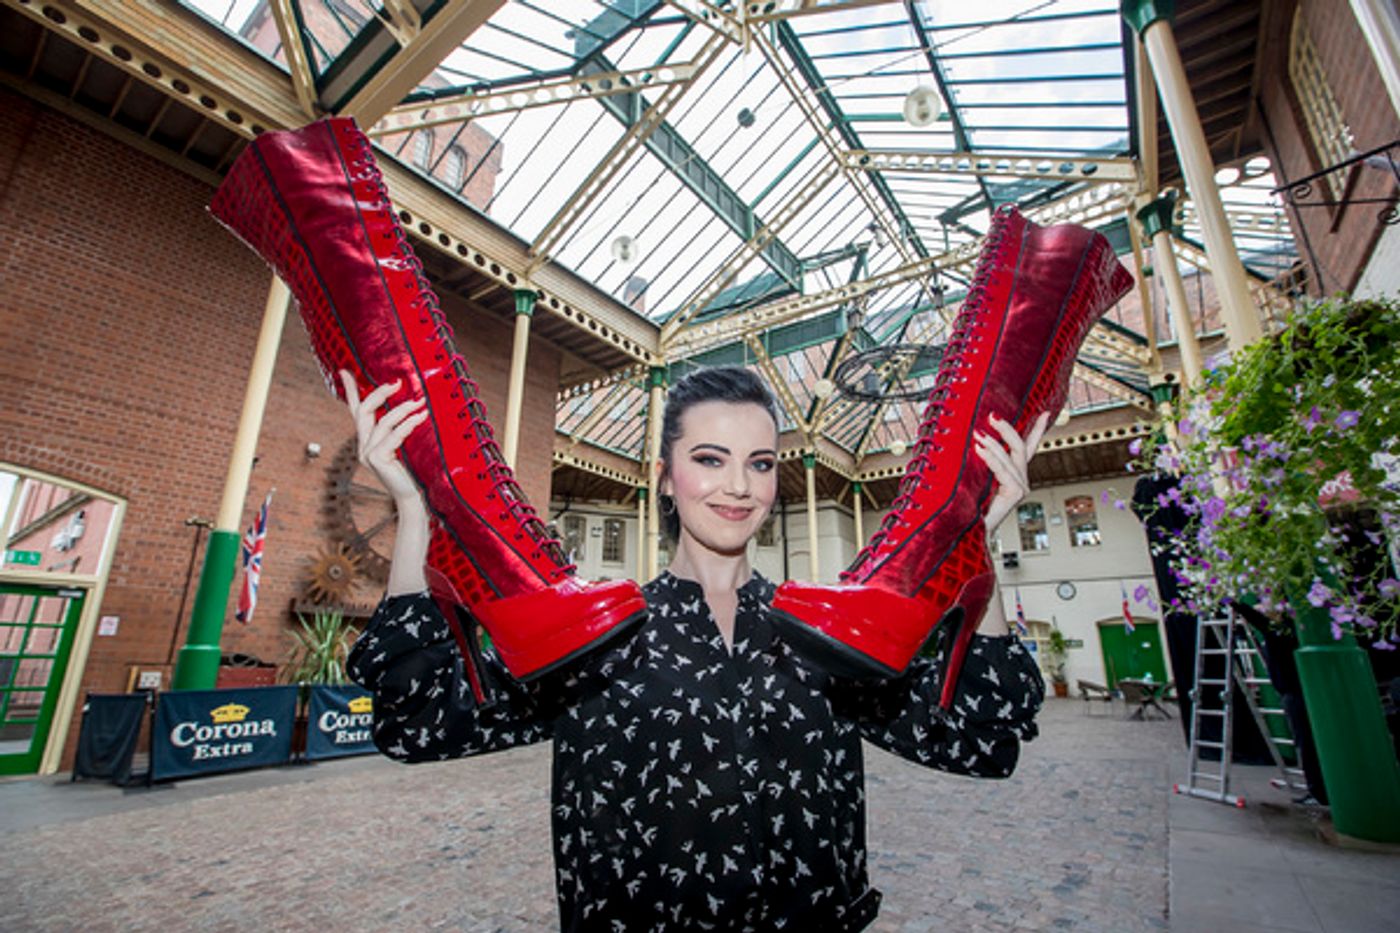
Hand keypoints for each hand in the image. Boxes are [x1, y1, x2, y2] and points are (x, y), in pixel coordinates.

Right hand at [340, 370, 428, 508]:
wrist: (413, 497)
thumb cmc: (413, 471)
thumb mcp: (404, 445)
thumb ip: (400, 428)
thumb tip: (412, 403)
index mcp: (366, 441)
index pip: (355, 411)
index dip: (350, 391)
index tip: (344, 371)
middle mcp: (363, 447)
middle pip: (364, 411)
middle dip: (379, 394)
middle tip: (398, 383)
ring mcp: (367, 454)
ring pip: (382, 422)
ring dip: (402, 409)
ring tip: (420, 403)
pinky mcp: (376, 459)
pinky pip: (393, 435)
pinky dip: (408, 424)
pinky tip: (421, 417)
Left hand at [976, 411, 1050, 532]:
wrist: (967, 531)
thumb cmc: (969, 506)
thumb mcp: (977, 478)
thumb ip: (983, 462)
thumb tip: (976, 439)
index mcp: (1014, 476)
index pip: (1029, 449)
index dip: (1038, 430)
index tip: (1046, 413)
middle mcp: (1021, 481)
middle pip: (1020, 447)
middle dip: (1007, 429)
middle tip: (992, 416)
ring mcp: (1021, 488)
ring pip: (1010, 458)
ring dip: (992, 444)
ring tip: (977, 435)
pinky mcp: (1016, 493)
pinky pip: (1004, 470)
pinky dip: (991, 458)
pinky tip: (979, 450)